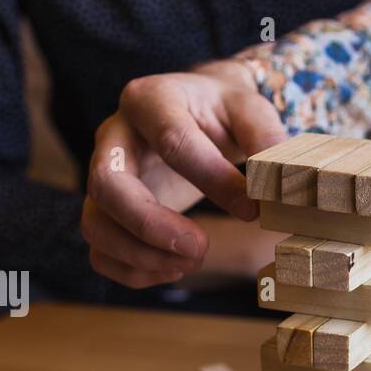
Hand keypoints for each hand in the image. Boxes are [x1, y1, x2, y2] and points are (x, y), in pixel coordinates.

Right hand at [81, 60, 284, 287]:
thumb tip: (274, 185)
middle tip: (201, 250)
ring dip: (140, 255)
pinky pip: (99, 249)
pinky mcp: (105, 209)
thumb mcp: (250, 112)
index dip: (213, 180)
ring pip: (95, 223)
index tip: (252, 210)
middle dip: (152, 226)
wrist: (196, 114)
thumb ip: (265, 139)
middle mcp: (114, 136)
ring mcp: (102, 174)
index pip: (172, 141)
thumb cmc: (223, 113)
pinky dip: (132, 271)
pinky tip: (173, 269)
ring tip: (191, 263)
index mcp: (150, 100)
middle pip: (107, 184)